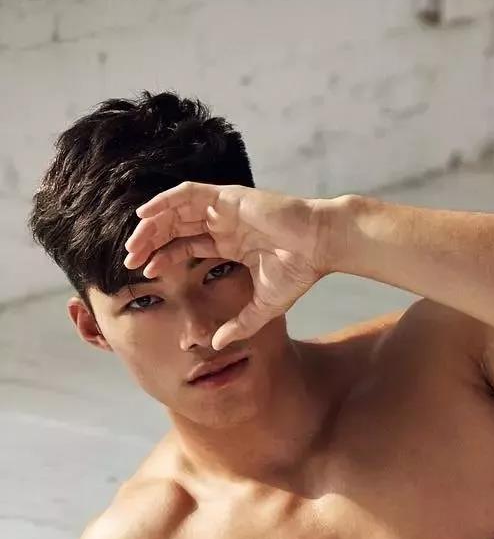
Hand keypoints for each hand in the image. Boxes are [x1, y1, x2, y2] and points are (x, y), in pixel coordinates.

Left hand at [122, 182, 336, 349]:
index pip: (186, 245)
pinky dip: (164, 201)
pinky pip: (187, 193)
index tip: (144, 272)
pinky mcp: (227, 196)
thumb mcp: (263, 307)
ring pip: (176, 210)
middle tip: (129, 259)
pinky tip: (146, 215)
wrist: (319, 246)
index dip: (163, 257)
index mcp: (230, 243)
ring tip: (134, 242)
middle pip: (175, 227)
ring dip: (153, 223)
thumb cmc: (298, 272)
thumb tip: (215, 345)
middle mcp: (223, 223)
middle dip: (150, 241)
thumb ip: (239, 325)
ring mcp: (224, 207)